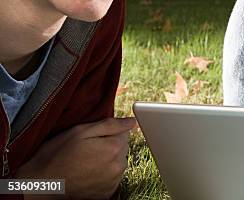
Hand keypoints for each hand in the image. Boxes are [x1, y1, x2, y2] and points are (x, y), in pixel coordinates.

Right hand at [17, 117, 136, 198]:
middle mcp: (118, 166)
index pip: (125, 131)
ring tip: (85, 161)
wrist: (42, 184)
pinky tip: (87, 172)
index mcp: (114, 147)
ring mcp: (113, 181)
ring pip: (118, 161)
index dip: (108, 132)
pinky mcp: (107, 192)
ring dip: (107, 159)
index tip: (93, 137)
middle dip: (109, 144)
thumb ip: (110, 125)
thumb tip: (131, 121)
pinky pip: (113, 176)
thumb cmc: (58, 155)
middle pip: (123, 146)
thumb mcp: (80, 131)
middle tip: (86, 149)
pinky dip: (104, 172)